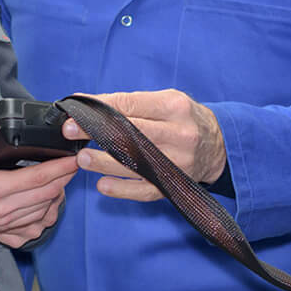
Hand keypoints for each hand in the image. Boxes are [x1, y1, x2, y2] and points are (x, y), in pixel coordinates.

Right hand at [0, 117, 77, 242]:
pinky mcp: (1, 231)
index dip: (60, 168)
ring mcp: (3, 223)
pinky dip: (44, 217)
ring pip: (43, 212)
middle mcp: (2, 209)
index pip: (38, 178)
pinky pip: (32, 229)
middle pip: (46, 195)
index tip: (74, 159)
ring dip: (56, 196)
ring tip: (61, 180)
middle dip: (64, 179)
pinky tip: (46, 205)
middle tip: (73, 165)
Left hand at [64, 89, 225, 202]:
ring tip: (82, 158)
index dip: (100, 107)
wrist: (219, 146)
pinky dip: (122, 189)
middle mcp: (178, 134)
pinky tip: (102, 185)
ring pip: (134, 163)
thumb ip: (132, 102)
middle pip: (131, 133)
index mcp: (174, 107)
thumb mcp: (167, 101)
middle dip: (96, 131)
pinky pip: (145, 190)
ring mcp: (177, 162)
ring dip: (103, 161)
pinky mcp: (174, 184)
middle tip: (70, 131)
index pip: (130, 104)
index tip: (76, 109)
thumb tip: (89, 103)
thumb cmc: (185, 120)